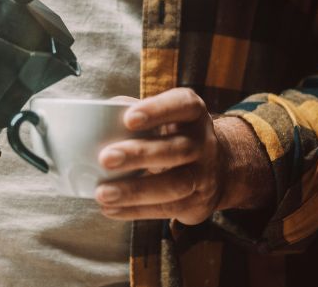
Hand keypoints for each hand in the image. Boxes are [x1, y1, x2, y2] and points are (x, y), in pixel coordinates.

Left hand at [95, 88, 272, 224]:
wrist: (218, 171)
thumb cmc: (175, 137)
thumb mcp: (167, 118)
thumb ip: (136, 112)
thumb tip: (99, 112)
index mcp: (193, 114)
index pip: (182, 106)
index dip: (157, 110)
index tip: (128, 118)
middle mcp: (204, 143)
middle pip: (176, 150)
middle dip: (139, 154)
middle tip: (105, 158)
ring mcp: (204, 175)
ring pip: (174, 184)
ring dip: (135, 190)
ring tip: (103, 193)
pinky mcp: (198, 203)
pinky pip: (167, 209)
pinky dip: (135, 211)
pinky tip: (111, 209)